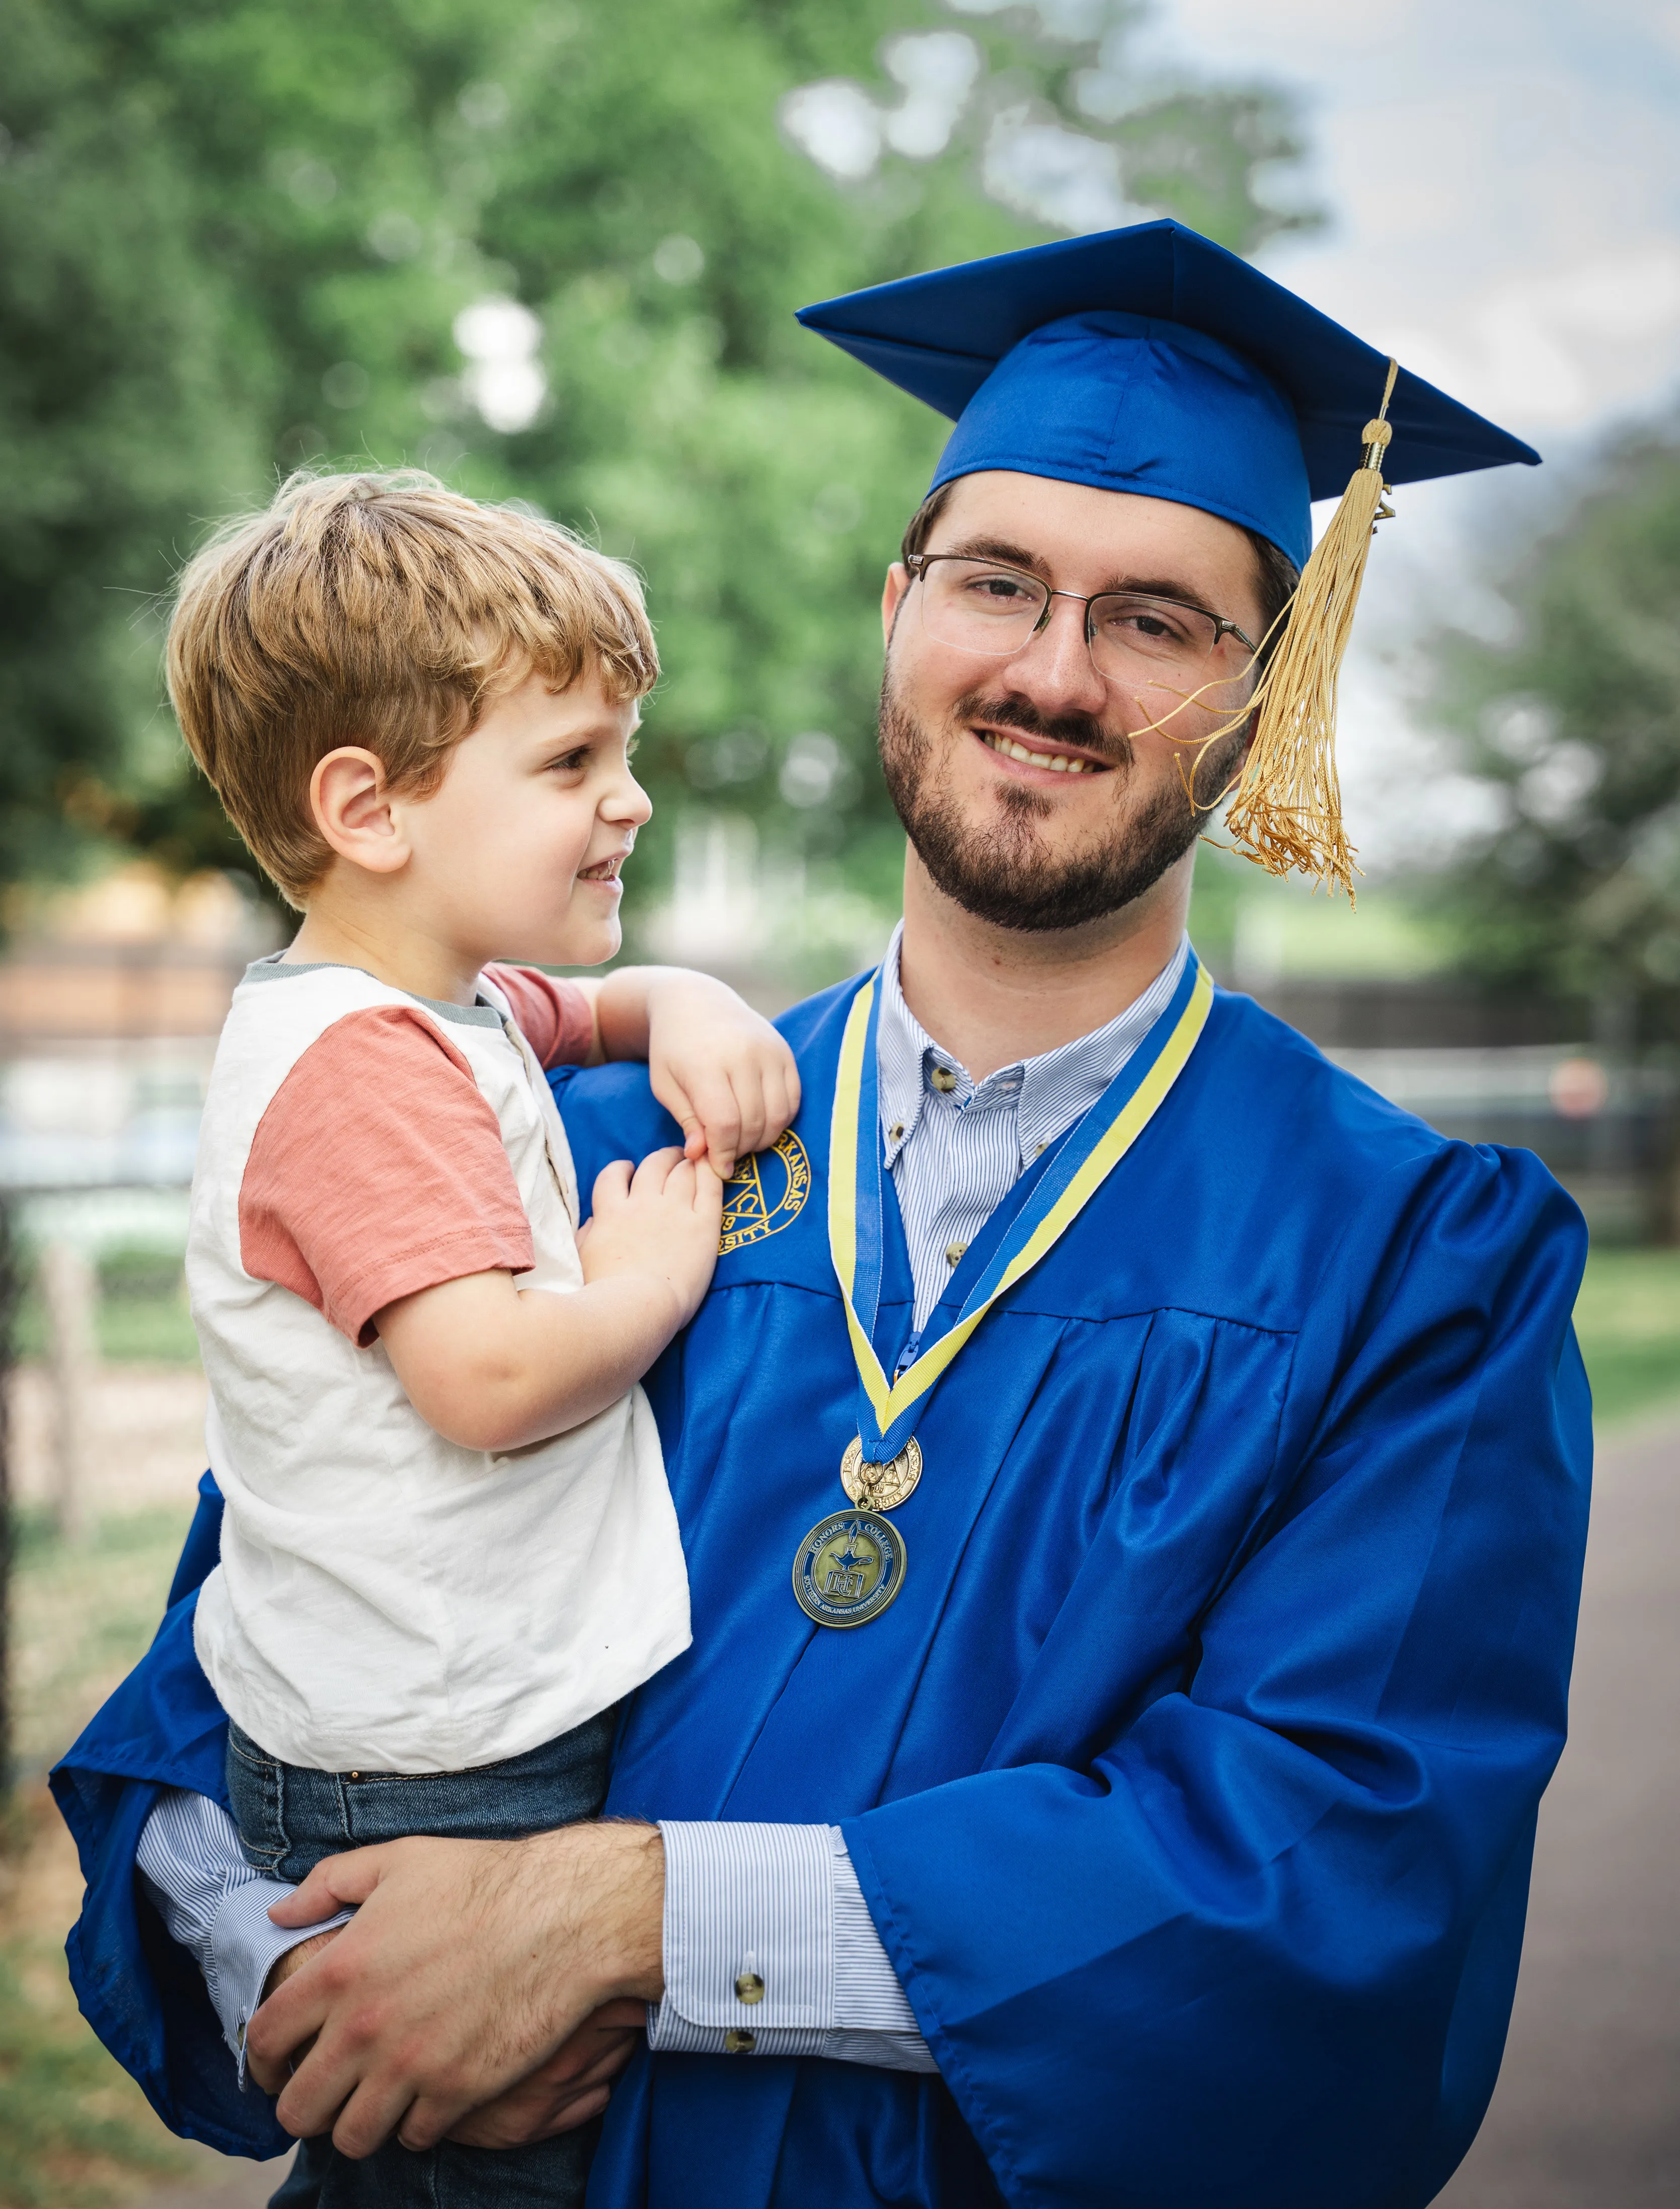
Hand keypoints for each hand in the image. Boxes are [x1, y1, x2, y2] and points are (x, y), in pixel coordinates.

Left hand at [247, 1822, 663, 2157]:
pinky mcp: (456, 2091)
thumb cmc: (481, 1881)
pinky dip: (415, 2124)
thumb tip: (279, 1911)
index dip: (260, 2061)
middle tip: (324, 2092)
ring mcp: (410, 2067)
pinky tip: (427, 2095)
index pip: (264, 2040)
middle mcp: (364, 2028)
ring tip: (374, 2100)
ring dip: (357, 2123)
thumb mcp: (397, 1860)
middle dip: (303, 2106)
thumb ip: (327, 1883)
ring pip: (352, 2138)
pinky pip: (414, 2137)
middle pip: (298, 2110)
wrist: (561, 1914)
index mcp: (339, 1971)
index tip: (275, 2066)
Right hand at [576, 1147, 720, 1328]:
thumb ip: (588, 1233)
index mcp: (611, 1211)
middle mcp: (642, 1203)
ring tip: (693, 1161)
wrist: (638, 1306)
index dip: (622, 1169)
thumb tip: (594, 1221)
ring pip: (682, 1171)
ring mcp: (674, 1211)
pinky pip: (710, 1188)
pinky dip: (710, 1173)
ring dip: (686, 1162)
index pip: (613, 1175)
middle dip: (663, 1158)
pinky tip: (711, 1169)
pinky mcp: (703, 1225)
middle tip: (671, 1158)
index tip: (629, 1171)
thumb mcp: (583, 1258)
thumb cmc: (604, 1291)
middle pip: (653, 1165)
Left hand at [642, 973, 799, 1179]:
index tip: (717, 1167)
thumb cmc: (673, 1049)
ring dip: (762, 1139)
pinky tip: (760, 1123)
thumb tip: (701, 1156)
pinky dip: (780, 1120)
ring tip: (741, 1140)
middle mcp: (743, 1055)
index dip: (723, 1153)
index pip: (725, 1124)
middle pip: (754, 1123)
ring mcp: (769, 1052)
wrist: (697, 1002)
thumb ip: (687, 1121)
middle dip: (740, 1149)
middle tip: (727, 1154)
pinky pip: (793, 1099)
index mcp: (706, 1064)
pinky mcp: (785, 1052)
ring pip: (778, 1116)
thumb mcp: (665, 1085)